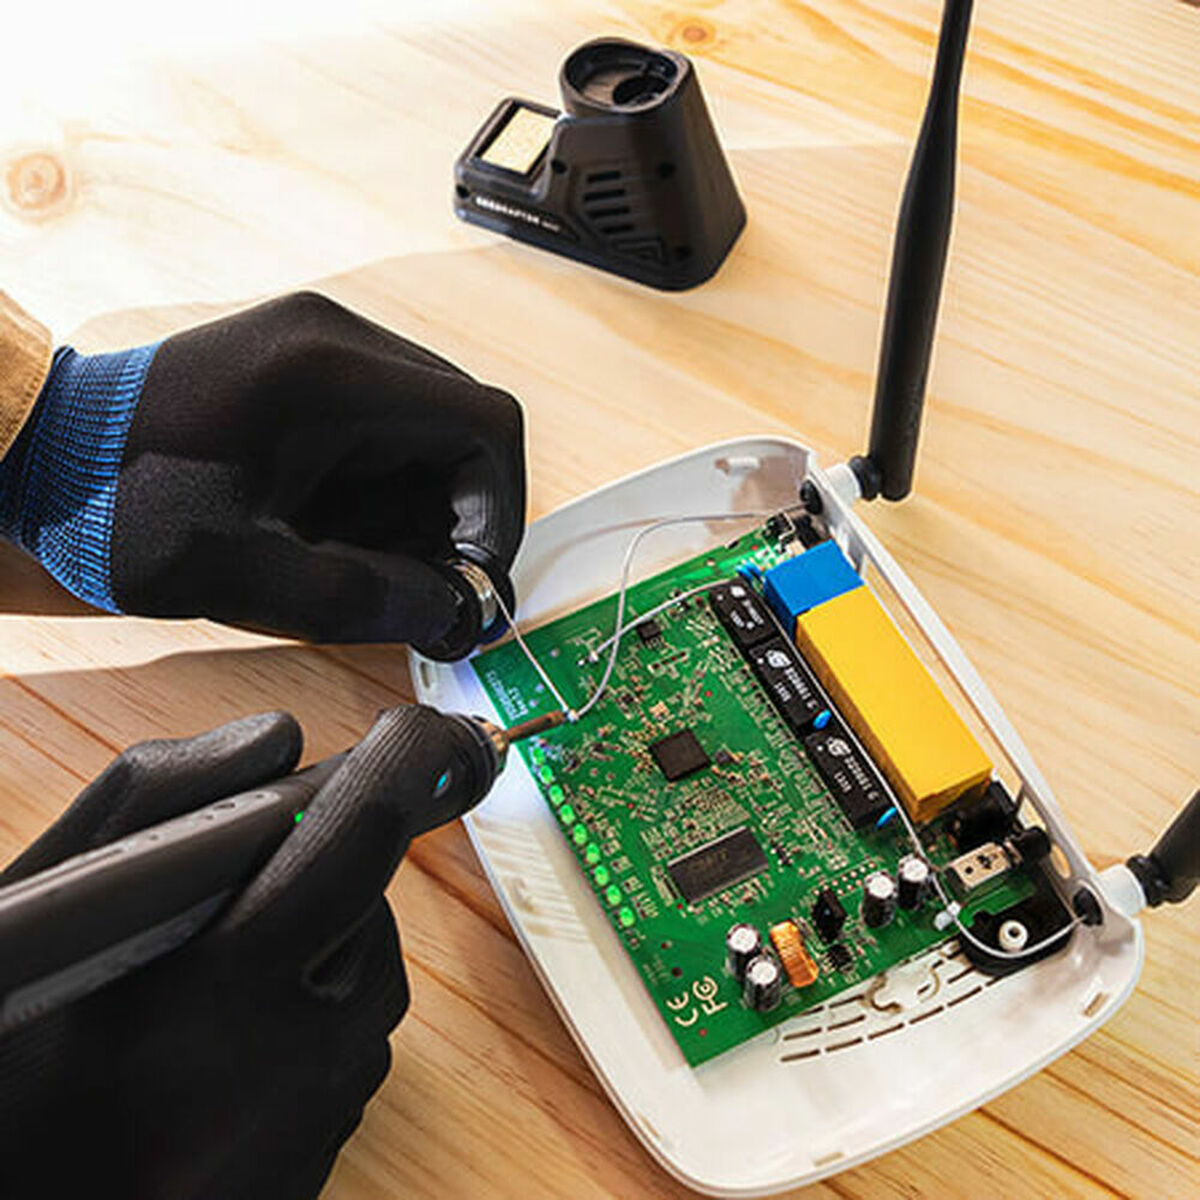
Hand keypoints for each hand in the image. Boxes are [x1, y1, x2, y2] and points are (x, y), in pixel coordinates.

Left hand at [0, 292, 524, 657]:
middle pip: (464, 426)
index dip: (502, 509)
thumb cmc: (117, 509)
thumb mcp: (239, 575)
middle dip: (459, 516)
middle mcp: (338, 340)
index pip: (486, 423)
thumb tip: (456, 616)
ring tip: (364, 562)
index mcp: (328, 373)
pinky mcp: (307, 366)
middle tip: (422, 586)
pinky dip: (386, 489)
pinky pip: (387, 428)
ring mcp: (322, 345)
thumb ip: (359, 600)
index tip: (473, 576)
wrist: (38, 461)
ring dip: (421, 507)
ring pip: (431, 431)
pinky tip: (339, 532)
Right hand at [0, 705, 494, 1199]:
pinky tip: (220, 1047)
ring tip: (208, 981)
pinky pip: (350, 1060)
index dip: (402, 771)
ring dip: (318, 954)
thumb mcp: (41, 910)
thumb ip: (157, 801)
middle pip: (372, 916)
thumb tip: (278, 744)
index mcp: (215, 1002)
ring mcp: (309, 1136)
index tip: (415, 732)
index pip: (357, 845)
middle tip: (238, 894)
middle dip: (326, 878)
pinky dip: (309, 1027)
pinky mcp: (314, 1173)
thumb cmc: (4, 1060)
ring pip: (369, 987)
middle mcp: (287, 1077)